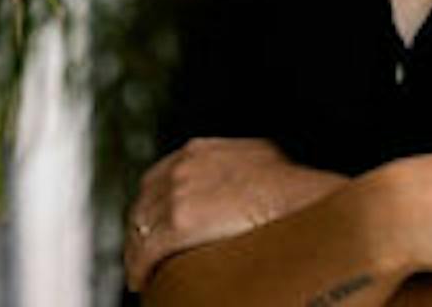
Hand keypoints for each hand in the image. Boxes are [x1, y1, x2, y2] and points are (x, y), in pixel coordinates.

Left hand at [124, 137, 345, 290]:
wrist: (294, 197)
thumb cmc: (285, 184)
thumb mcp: (253, 157)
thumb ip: (232, 164)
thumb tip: (236, 180)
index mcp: (197, 150)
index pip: (155, 180)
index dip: (151, 207)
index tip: (152, 226)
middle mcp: (182, 167)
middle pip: (142, 205)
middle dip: (140, 231)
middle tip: (143, 255)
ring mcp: (178, 193)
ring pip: (139, 230)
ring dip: (137, 253)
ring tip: (143, 274)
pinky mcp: (179, 223)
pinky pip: (145, 252)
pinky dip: (140, 269)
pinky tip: (144, 282)